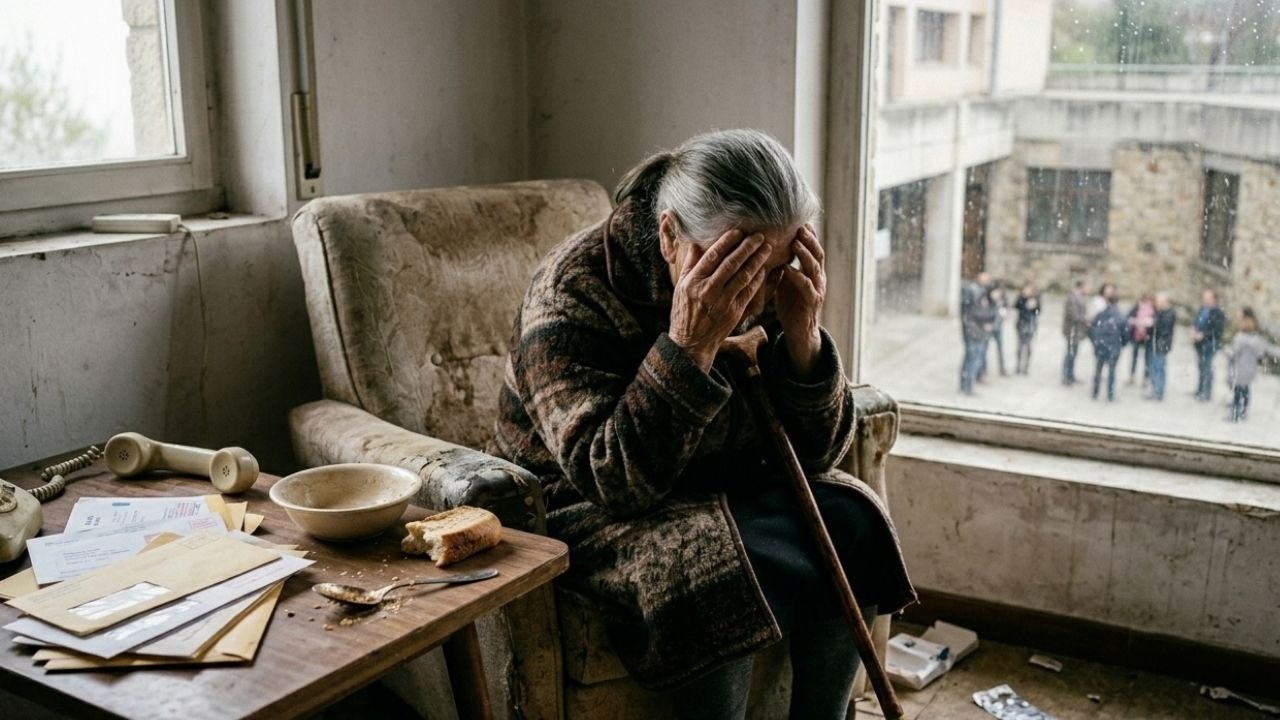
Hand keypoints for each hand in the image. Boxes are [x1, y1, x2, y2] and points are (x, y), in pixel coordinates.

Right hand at [668, 230, 771, 370]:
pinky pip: (749, 291)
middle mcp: (708, 291)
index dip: (727, 242)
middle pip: (731, 264)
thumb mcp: (681, 286)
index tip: (738, 231)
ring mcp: (722, 302)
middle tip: (759, 235)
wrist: (691, 342)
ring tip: (766, 248)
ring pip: (743, 276)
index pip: (713, 256)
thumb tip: (696, 242)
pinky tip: (764, 268)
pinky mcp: (734, 312)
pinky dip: (758, 279)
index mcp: (694, 282)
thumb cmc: (684, 311)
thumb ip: (690, 264)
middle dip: (747, 248)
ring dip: (757, 260)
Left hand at [775, 226, 824, 377]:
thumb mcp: (786, 282)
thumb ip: (782, 265)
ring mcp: (817, 290)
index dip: (808, 234)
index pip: (813, 248)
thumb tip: (767, 248)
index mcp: (812, 271)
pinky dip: (797, 276)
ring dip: (805, 254)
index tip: (798, 219)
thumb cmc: (791, 305)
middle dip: (809, 239)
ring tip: (796, 242)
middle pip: (817, 253)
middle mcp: (818, 278)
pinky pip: (806, 287)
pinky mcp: (811, 303)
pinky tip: (788, 269)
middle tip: (799, 225)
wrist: (799, 332)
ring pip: (815, 268)